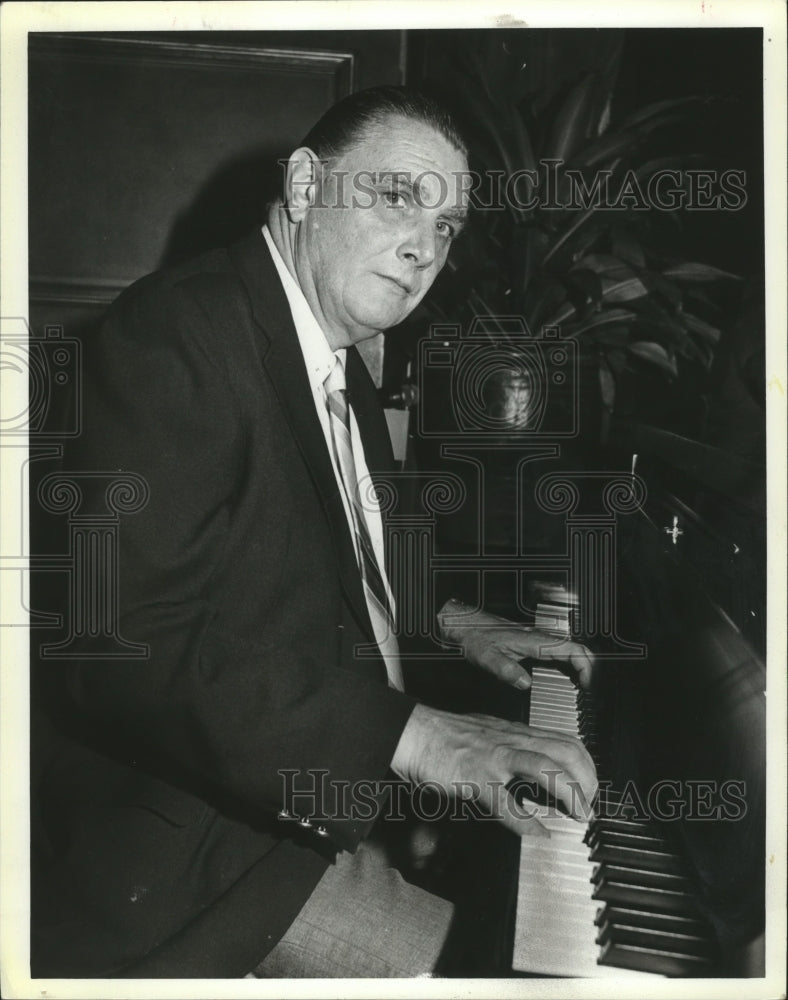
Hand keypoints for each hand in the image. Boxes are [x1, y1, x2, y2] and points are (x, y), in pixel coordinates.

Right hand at [391, 704, 596, 837]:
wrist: (412, 732)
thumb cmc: (445, 735)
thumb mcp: (488, 734)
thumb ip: (512, 748)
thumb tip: (535, 766)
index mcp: (515, 732)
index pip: (564, 741)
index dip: (586, 765)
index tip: (592, 786)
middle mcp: (511, 740)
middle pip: (565, 752)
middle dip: (587, 780)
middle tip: (590, 805)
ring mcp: (495, 758)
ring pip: (546, 768)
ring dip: (570, 793)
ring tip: (579, 815)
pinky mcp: (476, 778)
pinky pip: (507, 803)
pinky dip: (527, 822)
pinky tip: (539, 834)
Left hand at [438, 599, 593, 690]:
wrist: (464, 624)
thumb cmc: (475, 636)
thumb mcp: (488, 657)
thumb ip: (507, 670)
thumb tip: (526, 684)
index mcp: (535, 641)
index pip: (573, 650)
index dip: (586, 667)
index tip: (588, 685)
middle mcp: (539, 638)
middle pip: (577, 649)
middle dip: (589, 668)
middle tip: (590, 690)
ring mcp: (536, 640)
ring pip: (568, 650)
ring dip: (580, 666)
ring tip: (581, 688)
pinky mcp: (531, 643)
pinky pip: (557, 652)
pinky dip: (568, 665)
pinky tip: (563, 678)